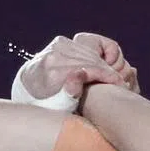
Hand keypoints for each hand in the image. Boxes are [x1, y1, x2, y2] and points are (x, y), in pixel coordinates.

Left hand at [19, 35, 137, 101]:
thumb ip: (68, 95)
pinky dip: (94, 58)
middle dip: (107, 71)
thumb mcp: (57, 108)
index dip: (107, 77)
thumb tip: (80, 76)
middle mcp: (53, 56)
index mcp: (52, 73)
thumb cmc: (46, 105)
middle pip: (90, 60)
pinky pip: (84, 48)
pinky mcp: (58, 42)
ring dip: (103, 64)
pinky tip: (101, 69)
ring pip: (89, 53)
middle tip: (121, 83)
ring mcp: (55, 46)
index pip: (88, 69)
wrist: (28, 88)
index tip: (120, 86)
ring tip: (113, 78)